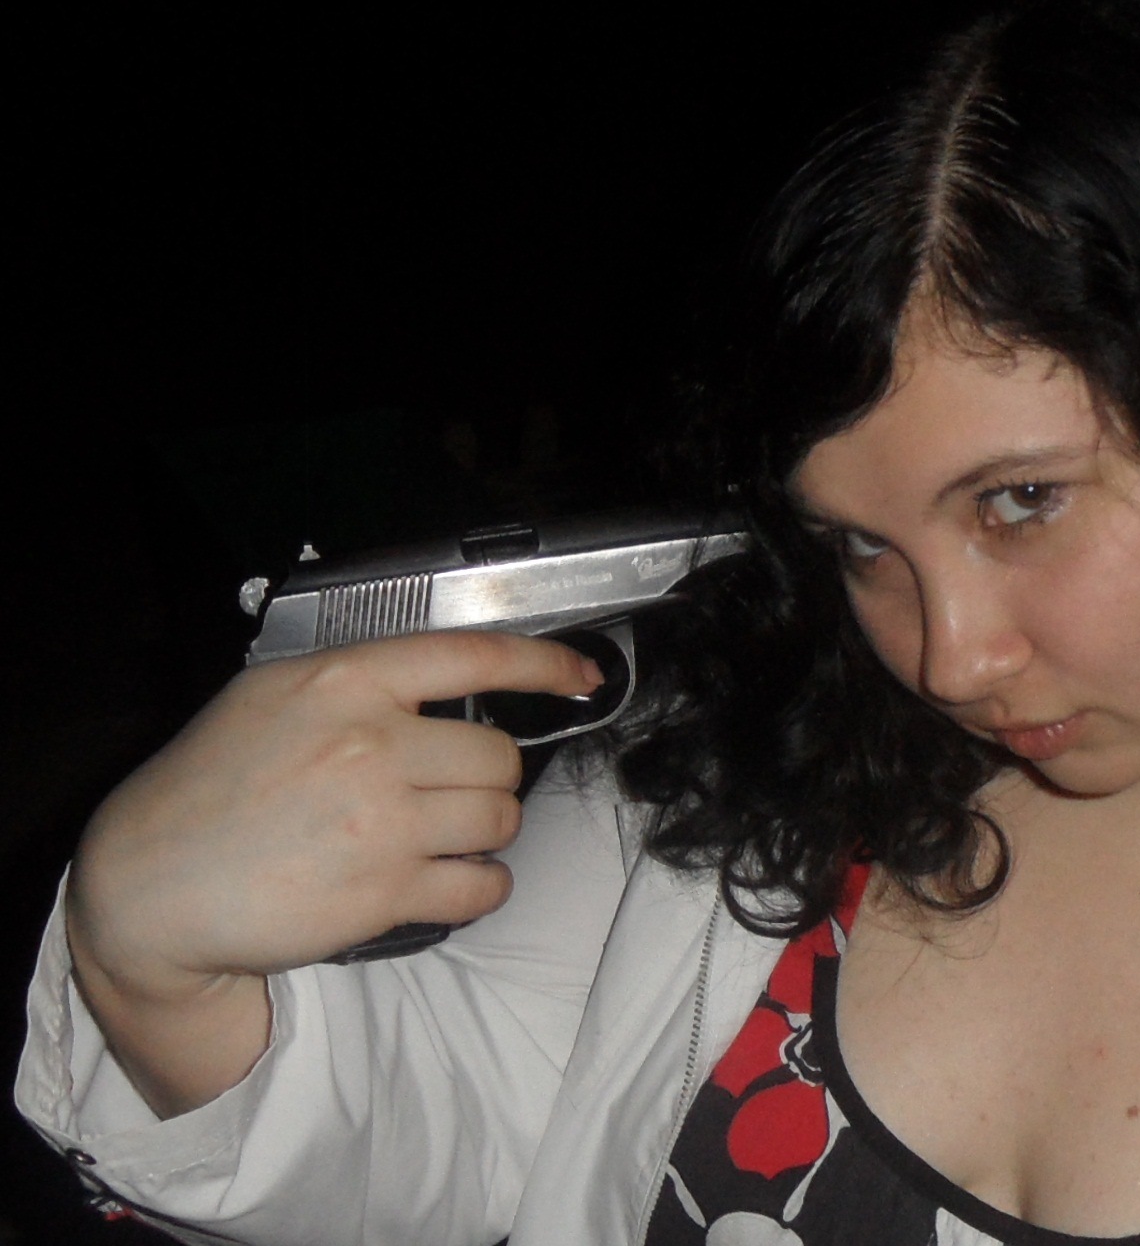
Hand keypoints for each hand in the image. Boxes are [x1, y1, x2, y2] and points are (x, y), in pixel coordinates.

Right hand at [68, 631, 601, 1002]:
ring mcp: (383, 821)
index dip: (546, 664)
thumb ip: (359, 681)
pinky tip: (449, 882)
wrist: (150, 884)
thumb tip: (443, 679)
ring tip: (443, 838)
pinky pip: (483, 887)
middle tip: (449, 793)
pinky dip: (481, 887)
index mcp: (348, 682)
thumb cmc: (209, 784)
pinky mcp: (384, 892)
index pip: (476, 656)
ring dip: (486, 832)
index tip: (582, 676)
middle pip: (499, 757)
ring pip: (500, 820)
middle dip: (488, 779)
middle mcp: (373, 745)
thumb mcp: (272, 695)